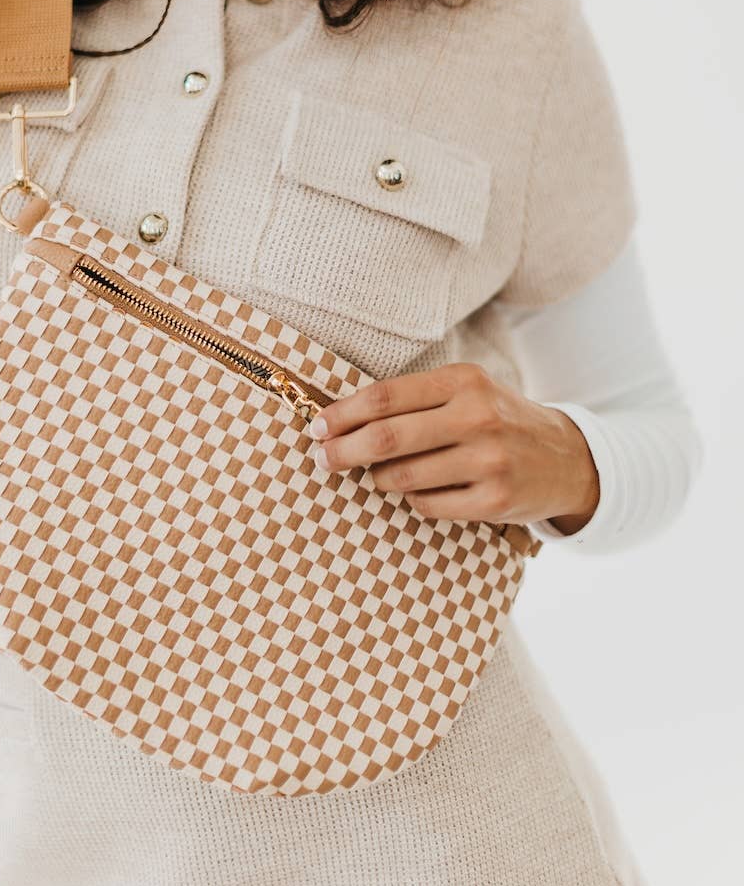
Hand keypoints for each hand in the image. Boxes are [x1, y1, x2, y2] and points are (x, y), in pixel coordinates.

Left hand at [308, 362, 599, 532]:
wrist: (569, 458)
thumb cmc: (498, 420)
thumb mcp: (467, 392)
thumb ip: (414, 401)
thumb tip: (342, 421)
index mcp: (463, 381)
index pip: (384, 397)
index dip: (342, 414)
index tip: (317, 428)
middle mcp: (477, 417)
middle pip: (385, 438)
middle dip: (342, 451)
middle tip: (321, 460)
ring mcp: (488, 461)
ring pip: (401, 477)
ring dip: (378, 479)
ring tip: (379, 475)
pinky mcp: (494, 500)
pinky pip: (426, 504)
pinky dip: (412, 499)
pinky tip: (422, 490)